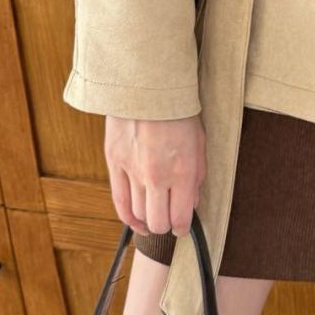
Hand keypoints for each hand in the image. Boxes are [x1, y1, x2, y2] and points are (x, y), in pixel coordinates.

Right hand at [104, 115, 206, 238]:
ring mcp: (133, 171)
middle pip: (158, 221)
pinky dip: (128, 216)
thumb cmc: (179, 112)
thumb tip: (191, 204)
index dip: (182, 228)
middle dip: (165, 226)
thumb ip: (197, 177)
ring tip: (153, 218)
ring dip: (147, 220)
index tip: (183, 227)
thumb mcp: (200, 144)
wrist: (150, 86)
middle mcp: (157, 176)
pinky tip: (136, 220)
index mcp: (183, 171)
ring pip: (138, 213)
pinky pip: (119, 201)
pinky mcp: (114, 162)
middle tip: (169, 222)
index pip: (180, 218)